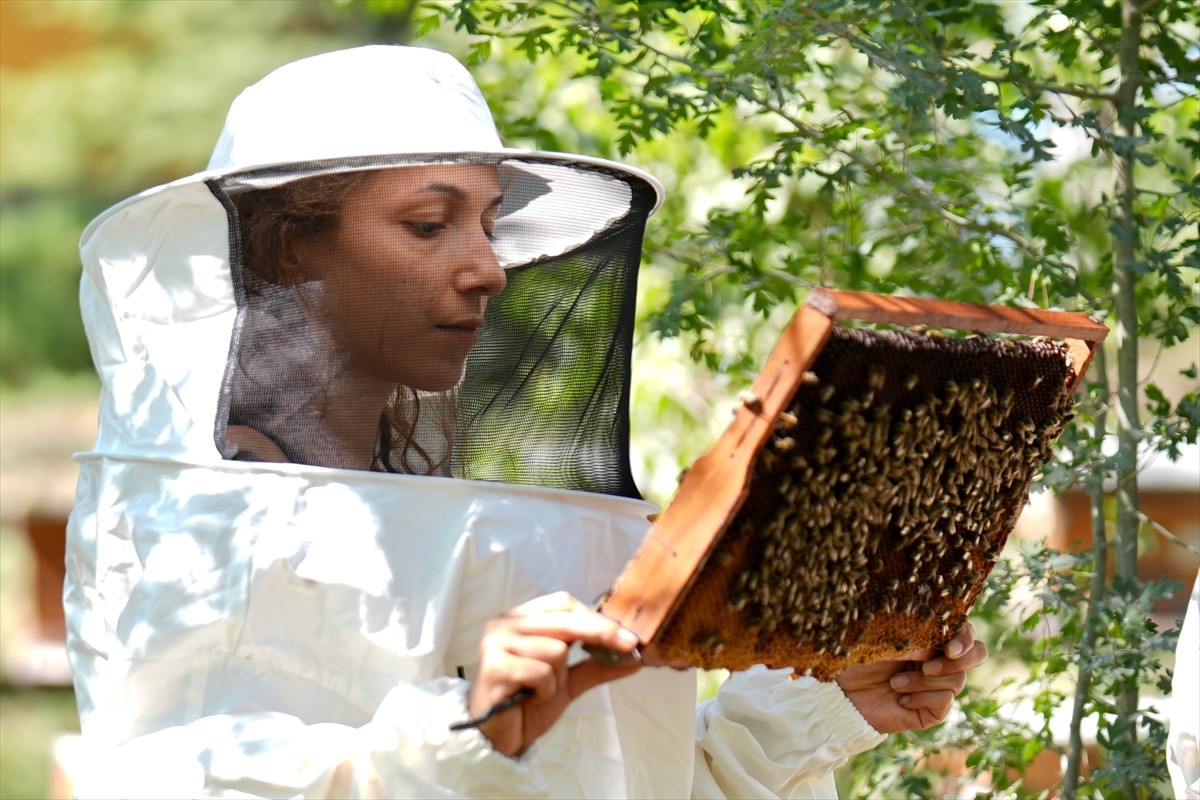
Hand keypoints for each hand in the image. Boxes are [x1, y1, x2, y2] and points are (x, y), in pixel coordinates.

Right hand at [469, 592, 641, 756]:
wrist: (498, 739)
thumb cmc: (527, 705)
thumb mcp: (568, 682)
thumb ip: (596, 666)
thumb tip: (634, 657)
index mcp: (521, 619)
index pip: (563, 603)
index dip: (595, 616)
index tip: (626, 634)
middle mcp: (505, 623)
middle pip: (564, 619)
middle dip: (601, 633)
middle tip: (631, 645)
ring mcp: (496, 643)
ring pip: (556, 649)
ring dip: (558, 678)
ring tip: (539, 691)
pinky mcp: (495, 666)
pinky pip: (541, 671)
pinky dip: (544, 690)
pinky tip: (528, 698)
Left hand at [833, 623, 987, 733]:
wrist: (842, 692)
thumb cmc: (858, 657)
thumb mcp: (884, 638)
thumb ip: (916, 637)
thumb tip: (940, 644)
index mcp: (930, 636)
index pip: (965, 630)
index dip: (964, 638)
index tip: (949, 647)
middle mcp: (939, 658)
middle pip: (978, 654)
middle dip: (959, 660)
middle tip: (928, 665)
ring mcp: (938, 684)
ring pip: (957, 680)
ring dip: (924, 681)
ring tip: (894, 682)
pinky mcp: (933, 709)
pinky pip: (944, 703)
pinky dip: (921, 698)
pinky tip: (899, 697)